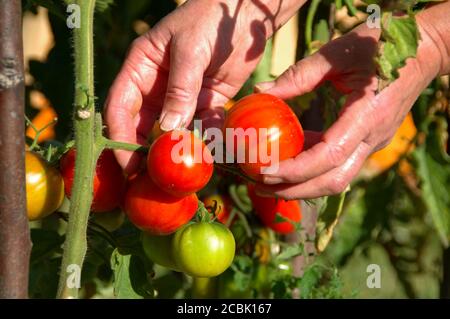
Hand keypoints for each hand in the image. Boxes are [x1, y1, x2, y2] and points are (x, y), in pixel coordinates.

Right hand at [104, 0, 304, 172]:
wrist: (246, 12)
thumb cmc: (210, 19)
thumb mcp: (191, 49)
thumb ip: (180, 87)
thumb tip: (169, 129)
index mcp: (141, 68)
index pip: (119, 106)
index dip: (118, 135)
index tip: (125, 164)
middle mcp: (157, 86)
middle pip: (141, 124)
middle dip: (141, 151)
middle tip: (145, 180)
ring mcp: (181, 96)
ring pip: (170, 131)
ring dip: (172, 151)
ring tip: (176, 174)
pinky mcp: (206, 103)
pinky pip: (201, 127)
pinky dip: (205, 140)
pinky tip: (210, 154)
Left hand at [254, 16, 446, 199]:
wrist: (423, 52)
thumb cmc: (381, 46)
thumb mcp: (337, 52)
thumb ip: (300, 75)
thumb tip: (261, 92)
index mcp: (366, 116)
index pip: (329, 157)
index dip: (295, 170)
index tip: (264, 172)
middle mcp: (372, 138)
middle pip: (332, 181)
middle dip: (293, 190)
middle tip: (258, 184)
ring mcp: (372, 143)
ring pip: (336, 178)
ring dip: (301, 185)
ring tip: (266, 179)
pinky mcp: (368, 141)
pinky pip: (338, 164)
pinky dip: (311, 168)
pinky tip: (288, 158)